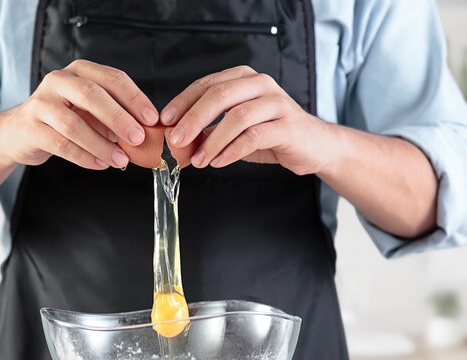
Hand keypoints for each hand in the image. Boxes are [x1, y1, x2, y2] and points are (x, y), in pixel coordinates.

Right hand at [0, 59, 158, 168]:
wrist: (20, 131)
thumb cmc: (64, 118)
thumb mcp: (91, 111)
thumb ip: (115, 116)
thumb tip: (146, 132)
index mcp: (80, 71)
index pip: (112, 78)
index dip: (134, 98)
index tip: (152, 119)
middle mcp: (58, 81)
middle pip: (91, 96)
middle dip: (118, 118)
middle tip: (138, 138)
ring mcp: (41, 103)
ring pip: (74, 124)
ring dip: (102, 145)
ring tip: (120, 159)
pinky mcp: (31, 127)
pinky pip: (61, 144)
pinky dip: (84, 157)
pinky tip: (100, 164)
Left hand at [159, 66, 336, 174]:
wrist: (313, 146)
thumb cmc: (271, 134)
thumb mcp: (235, 128)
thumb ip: (210, 128)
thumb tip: (176, 138)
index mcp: (244, 79)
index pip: (206, 84)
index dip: (183, 102)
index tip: (165, 121)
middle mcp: (261, 85)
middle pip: (219, 95)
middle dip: (192, 119)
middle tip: (175, 140)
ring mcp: (277, 103)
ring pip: (237, 117)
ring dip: (212, 141)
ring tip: (198, 159)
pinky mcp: (288, 126)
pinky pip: (254, 137)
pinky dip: (231, 151)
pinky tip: (218, 162)